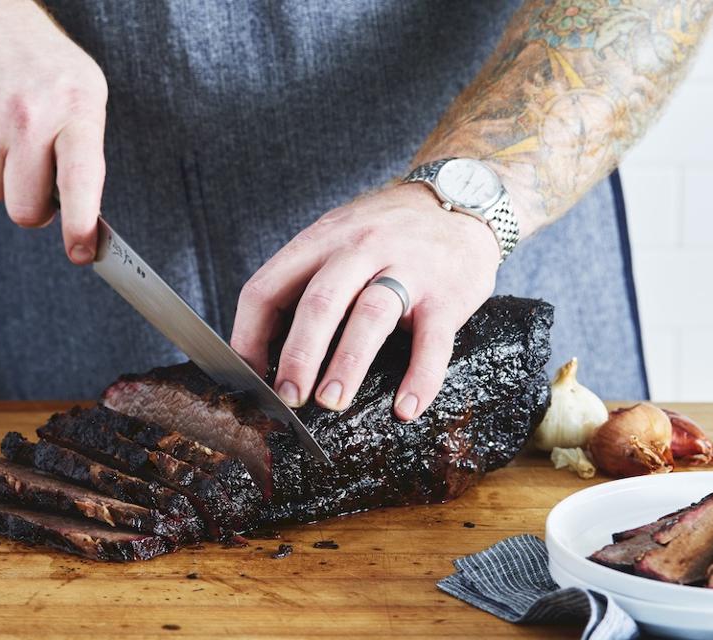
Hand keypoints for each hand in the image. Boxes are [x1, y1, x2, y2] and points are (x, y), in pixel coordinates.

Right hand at [0, 0, 107, 263]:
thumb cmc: (40, 64)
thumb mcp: (83, 93)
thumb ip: (85, 151)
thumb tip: (84, 215)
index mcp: (75, 110)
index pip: (80, 180)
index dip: (81, 224)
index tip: (80, 252)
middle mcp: (29, 117)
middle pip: (25, 208)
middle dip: (31, 208)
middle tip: (35, 184)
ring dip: (1, 177)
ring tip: (7, 134)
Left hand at [231, 184, 499, 420]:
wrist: (463, 197)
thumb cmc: (390, 230)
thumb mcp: (339, 235)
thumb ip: (307, 277)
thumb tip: (267, 345)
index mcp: (322, 239)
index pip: (268, 286)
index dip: (249, 334)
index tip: (249, 373)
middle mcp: (360, 249)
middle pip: (319, 303)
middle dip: (298, 356)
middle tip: (288, 397)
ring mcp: (407, 269)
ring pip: (369, 317)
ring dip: (346, 365)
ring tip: (331, 401)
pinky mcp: (447, 294)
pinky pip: (433, 342)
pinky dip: (420, 378)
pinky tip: (406, 407)